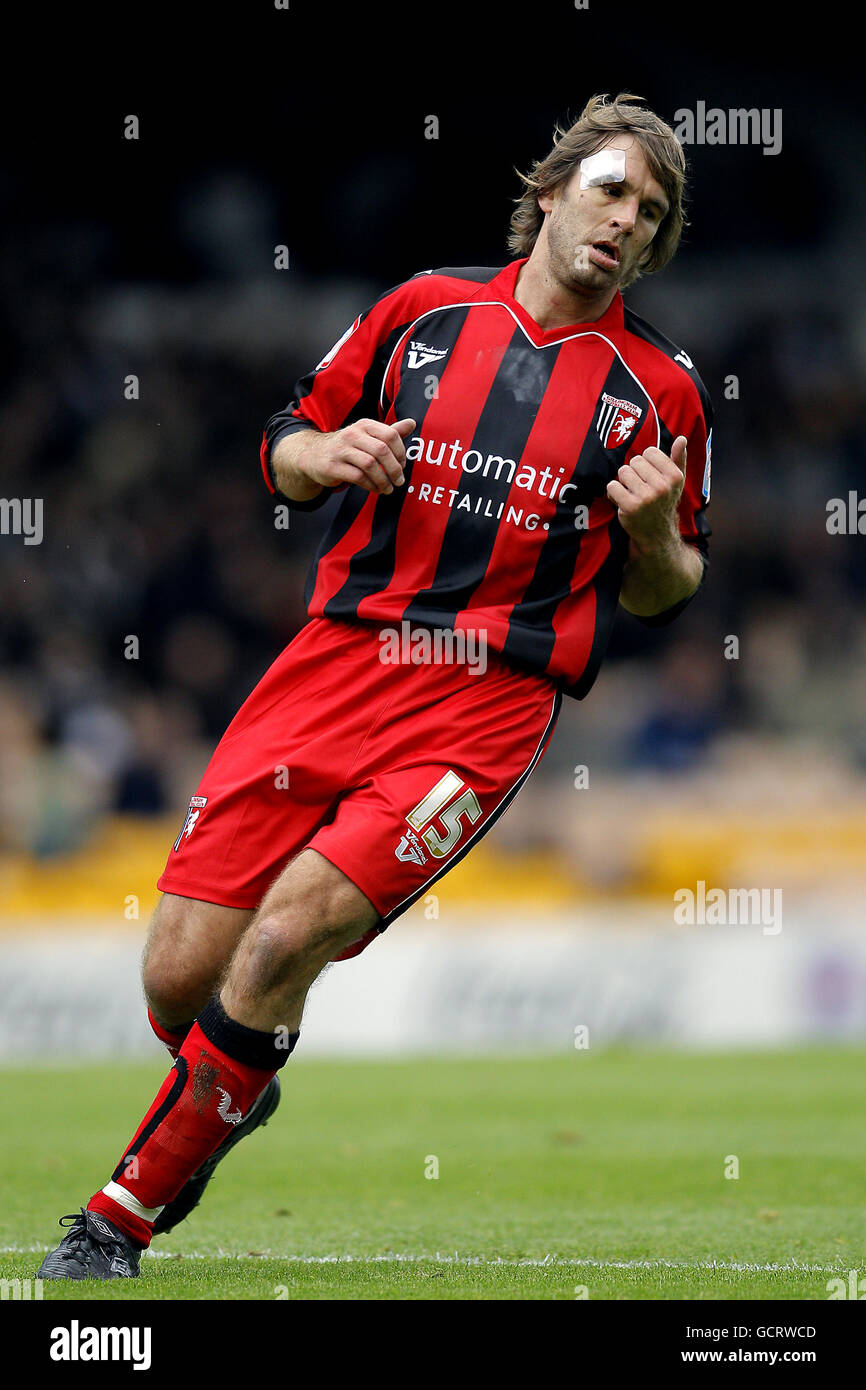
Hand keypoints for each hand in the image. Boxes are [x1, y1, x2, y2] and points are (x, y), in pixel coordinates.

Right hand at [299, 417, 415, 495]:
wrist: (313, 455)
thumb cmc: (347, 448)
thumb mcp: (368, 437)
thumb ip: (390, 432)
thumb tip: (412, 423)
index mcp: (364, 425)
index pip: (390, 435)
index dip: (401, 452)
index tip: (402, 465)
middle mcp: (352, 434)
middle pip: (381, 450)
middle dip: (394, 469)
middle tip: (399, 481)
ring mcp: (341, 450)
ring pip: (370, 465)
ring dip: (383, 480)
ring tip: (388, 488)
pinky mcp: (333, 466)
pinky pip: (358, 477)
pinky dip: (371, 486)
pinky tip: (376, 490)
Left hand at [606, 435, 686, 551]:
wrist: (656, 533)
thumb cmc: (664, 502)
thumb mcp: (675, 482)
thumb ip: (679, 459)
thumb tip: (682, 439)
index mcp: (674, 476)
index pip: (649, 451)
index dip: (645, 463)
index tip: (650, 476)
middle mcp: (662, 486)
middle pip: (634, 461)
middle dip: (634, 472)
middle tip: (640, 487)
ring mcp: (646, 497)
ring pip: (623, 472)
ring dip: (623, 482)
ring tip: (631, 493)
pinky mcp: (630, 507)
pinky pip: (612, 486)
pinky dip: (613, 492)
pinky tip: (622, 501)